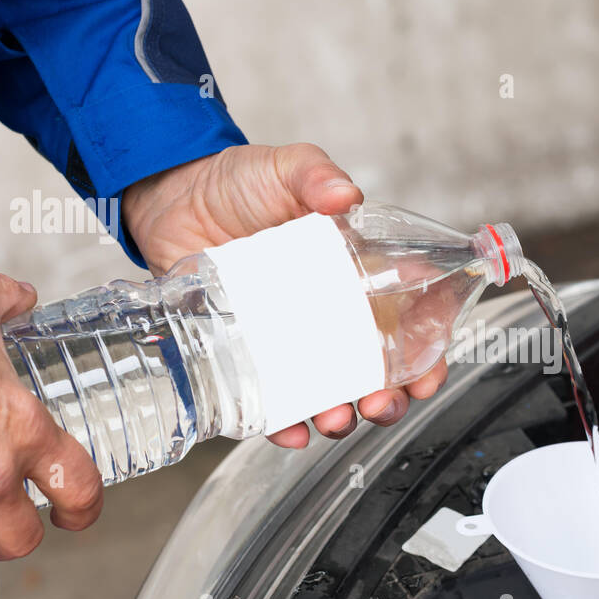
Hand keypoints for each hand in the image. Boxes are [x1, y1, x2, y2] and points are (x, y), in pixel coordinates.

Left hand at [122, 143, 445, 447]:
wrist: (172, 198)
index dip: (426, 353)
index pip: (408, 320)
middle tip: (381, 403)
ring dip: (342, 417)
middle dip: (388, 397)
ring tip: (337, 418)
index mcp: (356, 275)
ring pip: (330, 394)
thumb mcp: (284, 168)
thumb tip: (346, 194)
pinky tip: (289, 430)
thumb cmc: (237, 183)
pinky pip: (272, 402)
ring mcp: (292, 339)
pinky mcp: (251, 355)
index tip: (427, 373)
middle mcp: (331, 314)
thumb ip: (316, 174)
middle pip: (376, 370)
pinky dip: (284, 425)